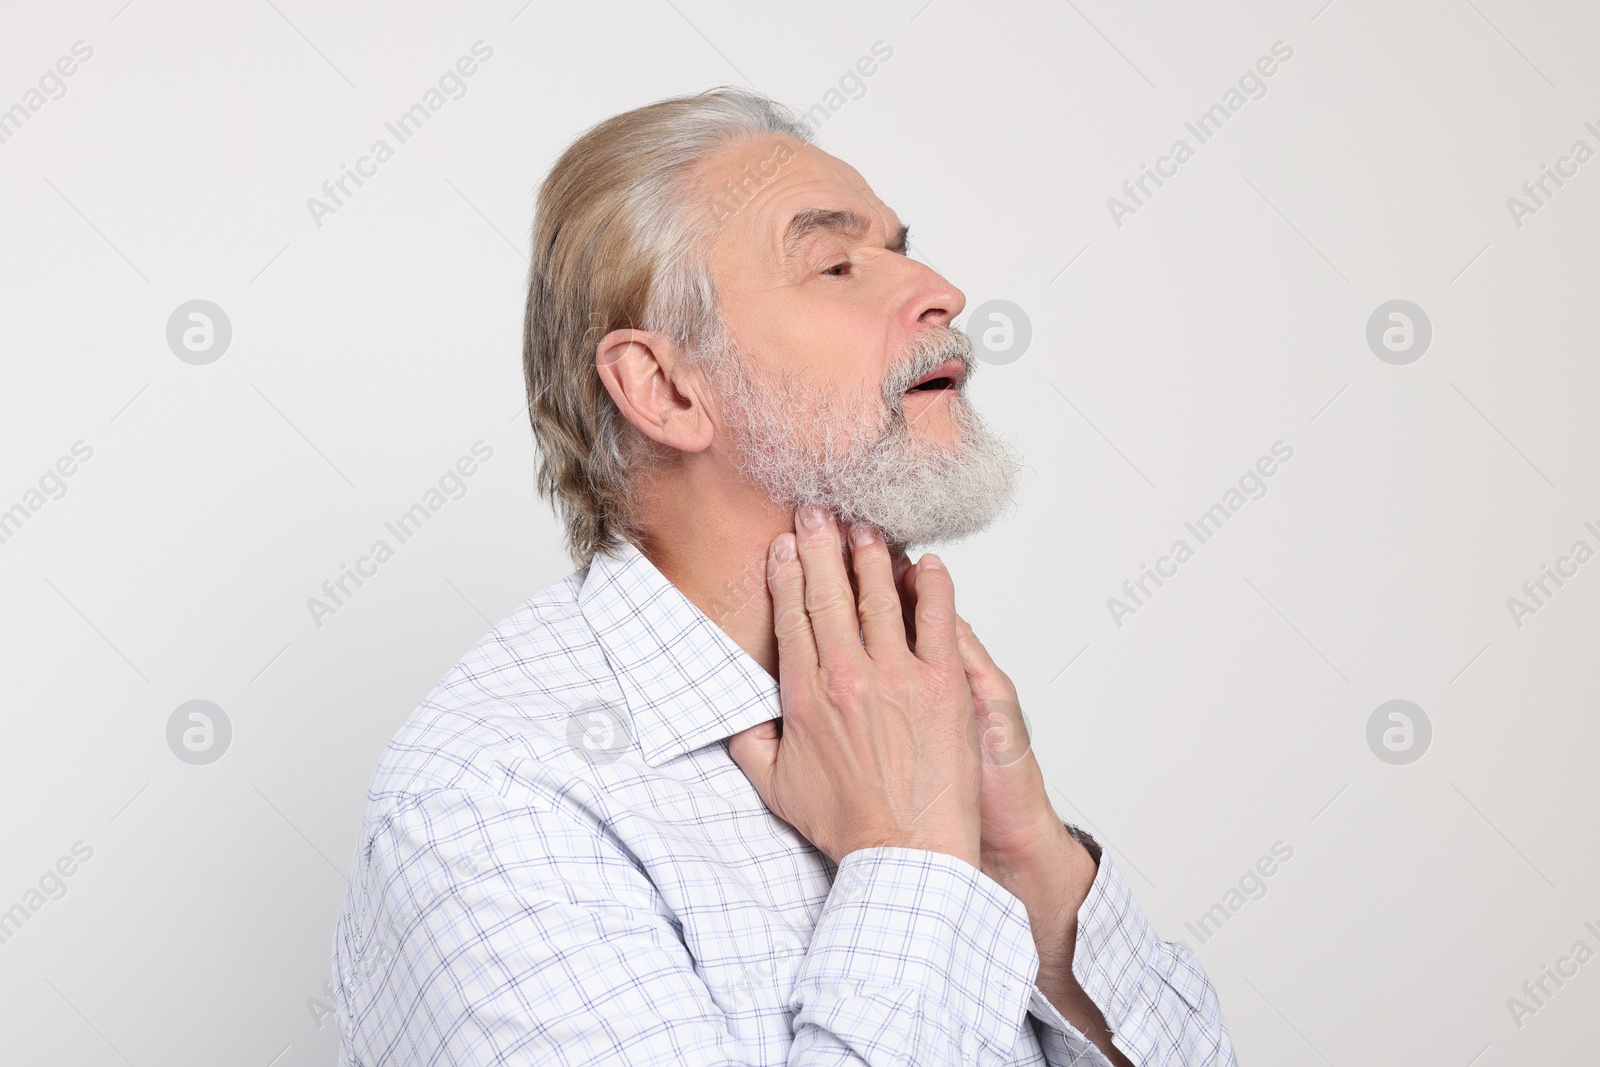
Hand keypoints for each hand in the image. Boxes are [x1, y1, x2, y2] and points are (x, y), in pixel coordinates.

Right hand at [728, 507, 982, 867]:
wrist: (905, 854)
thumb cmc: (847, 826)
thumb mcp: (777, 788)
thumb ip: (750, 745)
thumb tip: (737, 718)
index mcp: (806, 696)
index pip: (793, 617)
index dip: (788, 574)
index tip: (787, 546)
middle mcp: (847, 676)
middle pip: (829, 593)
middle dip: (820, 545)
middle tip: (817, 511)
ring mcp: (898, 677)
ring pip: (880, 597)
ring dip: (871, 555)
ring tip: (866, 526)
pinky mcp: (943, 685)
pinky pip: (939, 620)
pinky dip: (934, 587)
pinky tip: (929, 564)